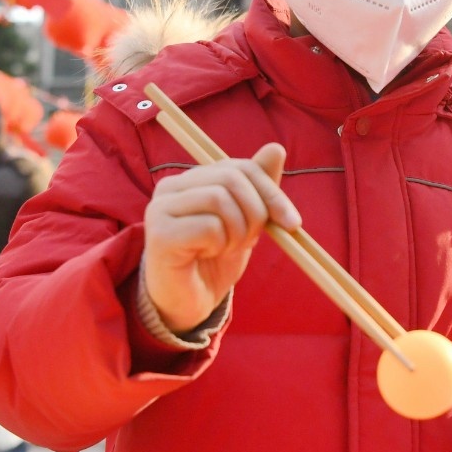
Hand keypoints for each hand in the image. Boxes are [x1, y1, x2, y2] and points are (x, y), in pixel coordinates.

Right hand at [142, 144, 298, 331]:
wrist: (189, 303)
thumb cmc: (213, 261)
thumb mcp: (245, 221)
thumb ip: (257, 187)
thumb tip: (276, 148)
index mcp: (191, 180)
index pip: (240, 167)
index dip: (271, 193)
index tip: (292, 223)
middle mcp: (170, 187)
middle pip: (231, 178)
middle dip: (257, 213)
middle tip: (251, 241)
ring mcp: (160, 209)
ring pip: (220, 200)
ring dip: (237, 232)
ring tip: (225, 249)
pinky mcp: (160, 234)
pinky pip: (209, 227)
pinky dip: (219, 245)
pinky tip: (206, 256)